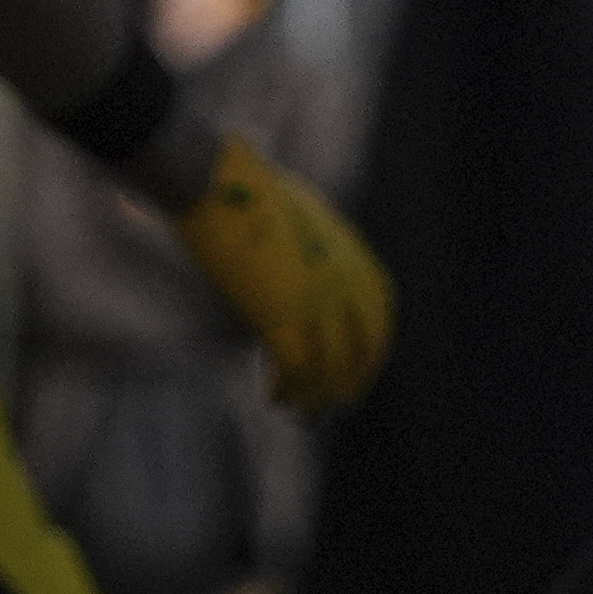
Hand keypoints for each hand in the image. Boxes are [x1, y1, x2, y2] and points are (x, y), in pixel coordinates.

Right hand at [169, 130, 391, 415]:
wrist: (213, 179)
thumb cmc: (234, 180)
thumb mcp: (285, 206)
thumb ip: (300, 235)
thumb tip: (289, 249)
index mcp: (346, 248)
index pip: (378, 306)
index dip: (372, 342)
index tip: (359, 362)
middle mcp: (341, 277)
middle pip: (363, 345)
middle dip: (353, 379)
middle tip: (338, 403)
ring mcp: (314, 297)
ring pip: (331, 366)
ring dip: (317, 397)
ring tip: (300, 414)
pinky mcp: (280, 312)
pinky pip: (295, 367)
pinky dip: (287, 389)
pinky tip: (272, 396)